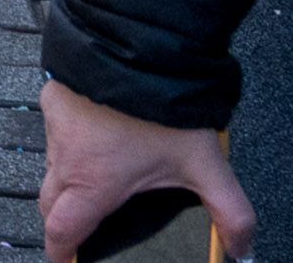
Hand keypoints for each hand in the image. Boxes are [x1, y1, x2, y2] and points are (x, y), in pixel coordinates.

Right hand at [35, 80, 249, 262]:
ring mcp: (55, 128)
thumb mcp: (206, 166)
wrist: (134, 50)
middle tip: (81, 228)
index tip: (63, 260)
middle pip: (49, 203)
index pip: (61, 231)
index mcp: (94, 185)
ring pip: (53, 166)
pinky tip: (100, 134)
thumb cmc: (163, 110)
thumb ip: (231, 214)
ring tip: (102, 176)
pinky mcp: (54, 100)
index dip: (60, 252)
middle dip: (61, 220)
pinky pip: (56, 133)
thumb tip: (242, 250)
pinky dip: (72, 142)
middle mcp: (66, 159)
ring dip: (69, 178)